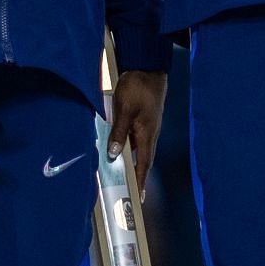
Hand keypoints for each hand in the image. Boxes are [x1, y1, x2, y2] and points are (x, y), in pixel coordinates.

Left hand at [108, 70, 168, 187]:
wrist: (148, 68)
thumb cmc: (138, 87)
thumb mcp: (124, 109)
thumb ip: (119, 132)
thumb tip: (114, 155)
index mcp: (148, 133)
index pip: (144, 163)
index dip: (141, 180)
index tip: (139, 197)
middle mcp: (150, 133)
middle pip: (144, 160)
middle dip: (138, 177)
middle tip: (133, 194)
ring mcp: (148, 127)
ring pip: (139, 150)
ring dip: (133, 164)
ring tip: (124, 178)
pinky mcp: (144, 120)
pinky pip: (136, 140)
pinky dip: (129, 150)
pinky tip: (121, 152)